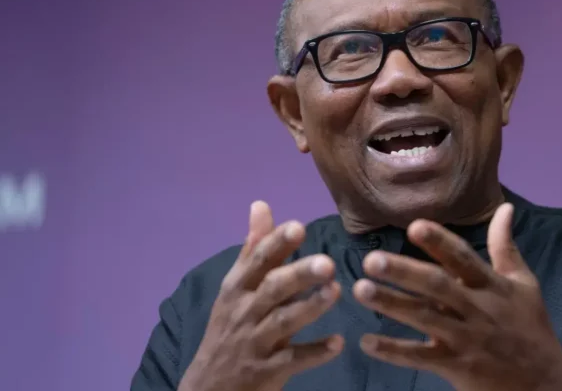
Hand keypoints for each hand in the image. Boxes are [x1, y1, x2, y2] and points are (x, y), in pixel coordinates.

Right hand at [179, 201, 343, 390]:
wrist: (208, 389)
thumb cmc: (230, 328)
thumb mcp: (236, 288)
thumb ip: (255, 248)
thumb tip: (261, 204)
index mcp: (238, 288)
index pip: (258, 260)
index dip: (277, 243)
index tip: (299, 226)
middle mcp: (245, 311)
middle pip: (272, 289)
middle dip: (299, 274)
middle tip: (328, 263)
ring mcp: (255, 342)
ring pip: (284, 322)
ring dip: (310, 307)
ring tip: (336, 291)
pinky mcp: (267, 371)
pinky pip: (293, 360)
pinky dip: (315, 352)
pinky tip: (338, 343)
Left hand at [353, 203, 561, 390]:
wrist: (544, 386)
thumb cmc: (531, 329)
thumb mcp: (524, 284)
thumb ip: (506, 247)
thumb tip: (505, 207)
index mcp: (492, 286)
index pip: (463, 259)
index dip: (439, 242)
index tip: (414, 226)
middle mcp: (477, 309)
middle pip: (437, 287)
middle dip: (405, 273)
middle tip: (371, 260)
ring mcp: (465, 339)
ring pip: (424, 319)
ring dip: (391, 304)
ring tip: (360, 290)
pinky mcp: (456, 366)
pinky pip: (420, 358)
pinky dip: (393, 350)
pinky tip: (366, 341)